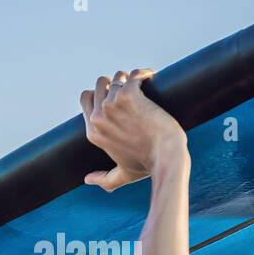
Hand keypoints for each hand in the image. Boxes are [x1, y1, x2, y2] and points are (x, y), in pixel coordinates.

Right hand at [80, 69, 186, 191]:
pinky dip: (143, 74)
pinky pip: (134, 75)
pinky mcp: (129, 96)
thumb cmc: (149, 166)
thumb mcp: (124, 174)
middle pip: (100, 83)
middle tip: (131, 88)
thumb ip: (105, 179)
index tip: (117, 95)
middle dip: (114, 82)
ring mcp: (112, 105)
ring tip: (142, 84)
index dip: (101, 93)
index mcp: (94, 131)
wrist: (167, 158)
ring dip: (129, 78)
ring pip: (117, 77)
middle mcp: (98, 117)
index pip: (87, 97)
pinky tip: (151, 76)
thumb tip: (88, 180)